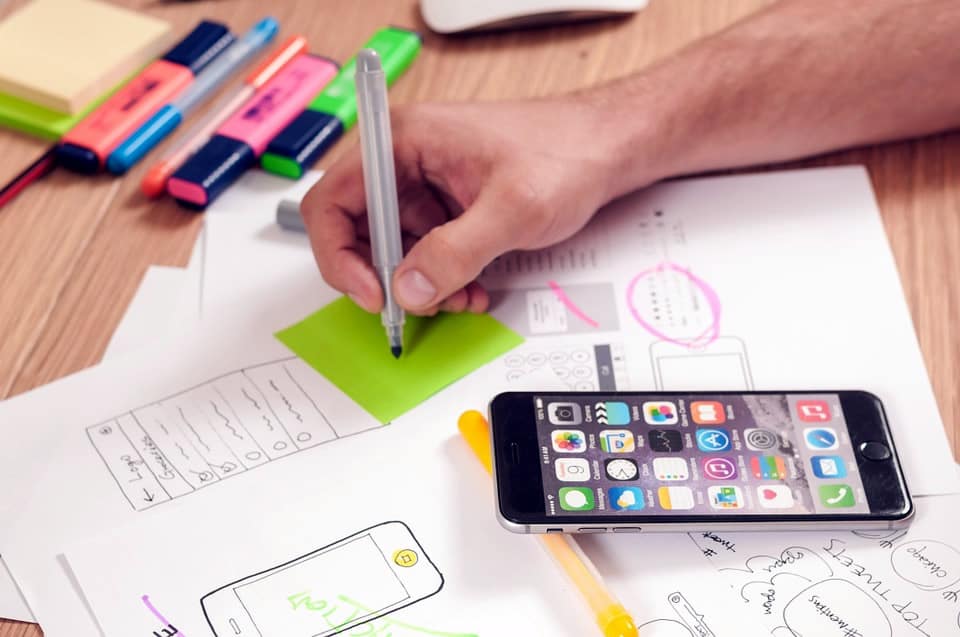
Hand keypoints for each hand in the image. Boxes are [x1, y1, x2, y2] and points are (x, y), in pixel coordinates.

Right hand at [301, 97, 632, 314]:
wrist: (605, 149)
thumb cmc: (564, 153)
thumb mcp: (511, 209)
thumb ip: (456, 251)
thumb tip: (409, 289)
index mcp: (403, 141)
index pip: (333, 200)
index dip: (340, 254)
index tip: (373, 293)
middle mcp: (405, 160)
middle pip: (357, 230)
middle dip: (386, 276)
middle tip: (416, 305)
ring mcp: (425, 185)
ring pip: (393, 249)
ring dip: (419, 284)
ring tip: (459, 298)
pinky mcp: (445, 207)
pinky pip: (425, 252)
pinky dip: (442, 278)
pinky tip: (471, 289)